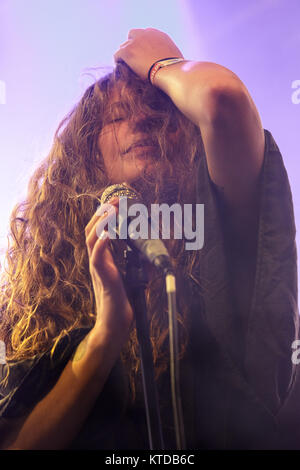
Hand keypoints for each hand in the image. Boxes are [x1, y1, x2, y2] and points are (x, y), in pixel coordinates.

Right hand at [85, 198, 133, 339]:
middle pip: (91, 230)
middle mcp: (98, 261)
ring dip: (100, 223)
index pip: (99, 232)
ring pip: (91, 239)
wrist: (115, 324)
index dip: (105, 216)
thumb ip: (142, 262)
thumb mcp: (135, 276)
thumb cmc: (123, 301)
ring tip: (110, 210)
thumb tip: (156, 250)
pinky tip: (107, 235)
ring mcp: (98, 268)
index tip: (116, 203)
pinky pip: (96, 258)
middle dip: (101, 213)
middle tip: (114, 200)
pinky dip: (101, 244)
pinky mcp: (102, 278)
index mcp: (104, 259)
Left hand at [114, 28, 183, 80]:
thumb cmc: (176, 71)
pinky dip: (118, 61)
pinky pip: (117, 54)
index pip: (146, 35)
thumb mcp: (175, 59)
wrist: (170, 72)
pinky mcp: (127, 51)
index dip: (143, 45)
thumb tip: (169, 65)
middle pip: (133, 35)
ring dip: (125, 54)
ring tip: (125, 66)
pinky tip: (120, 69)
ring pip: (124, 45)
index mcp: (159, 35)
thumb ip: (168, 57)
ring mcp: (136, 41)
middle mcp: (147, 34)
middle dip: (132, 45)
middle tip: (132, 58)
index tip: (143, 55)